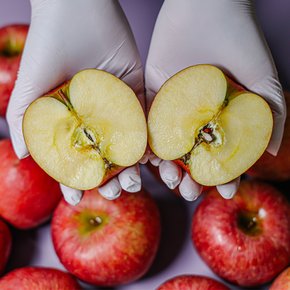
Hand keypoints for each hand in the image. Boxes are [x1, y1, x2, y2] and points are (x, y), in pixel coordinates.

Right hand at [7, 0, 144, 204]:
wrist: (77, 12)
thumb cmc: (47, 50)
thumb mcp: (30, 91)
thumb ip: (25, 124)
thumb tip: (23, 156)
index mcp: (71, 123)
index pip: (74, 159)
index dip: (73, 181)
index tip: (76, 199)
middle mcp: (95, 119)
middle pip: (104, 158)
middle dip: (109, 179)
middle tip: (115, 193)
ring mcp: (117, 109)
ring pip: (127, 146)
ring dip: (131, 168)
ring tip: (134, 183)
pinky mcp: (137, 95)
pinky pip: (146, 123)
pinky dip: (148, 143)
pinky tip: (149, 160)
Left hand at [145, 0, 285, 200]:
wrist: (207, 8)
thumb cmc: (241, 42)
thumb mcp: (263, 82)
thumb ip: (270, 118)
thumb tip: (271, 153)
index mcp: (220, 119)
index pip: (221, 156)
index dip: (225, 176)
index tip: (226, 192)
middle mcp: (195, 118)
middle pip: (191, 158)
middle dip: (190, 179)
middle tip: (189, 191)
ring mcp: (172, 110)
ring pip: (167, 148)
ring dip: (166, 168)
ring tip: (169, 180)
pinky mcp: (151, 97)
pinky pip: (145, 126)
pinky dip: (146, 146)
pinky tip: (148, 161)